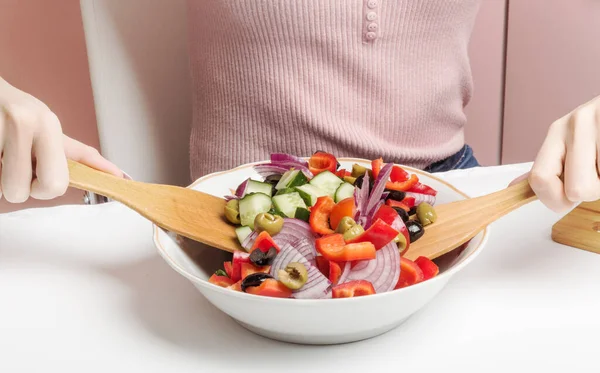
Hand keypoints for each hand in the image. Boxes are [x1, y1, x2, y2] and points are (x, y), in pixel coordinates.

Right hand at [0, 77, 121, 202]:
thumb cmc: (16, 112)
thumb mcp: (49, 127)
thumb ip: (79, 155)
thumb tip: (118, 175)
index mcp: (48, 125)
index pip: (54, 184)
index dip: (44, 191)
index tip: (37, 180)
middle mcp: (23, 123)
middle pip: (20, 192)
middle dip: (16, 189)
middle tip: (12, 166)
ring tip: (0, 152)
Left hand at [514, 94, 599, 212]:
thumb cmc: (599, 131)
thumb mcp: (569, 142)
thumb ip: (546, 168)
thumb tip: (513, 188)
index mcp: (556, 131)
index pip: (539, 178)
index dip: (553, 199)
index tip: (566, 195)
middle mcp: (576, 124)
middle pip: (575, 190)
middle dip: (587, 192)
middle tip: (595, 173)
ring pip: (597, 188)